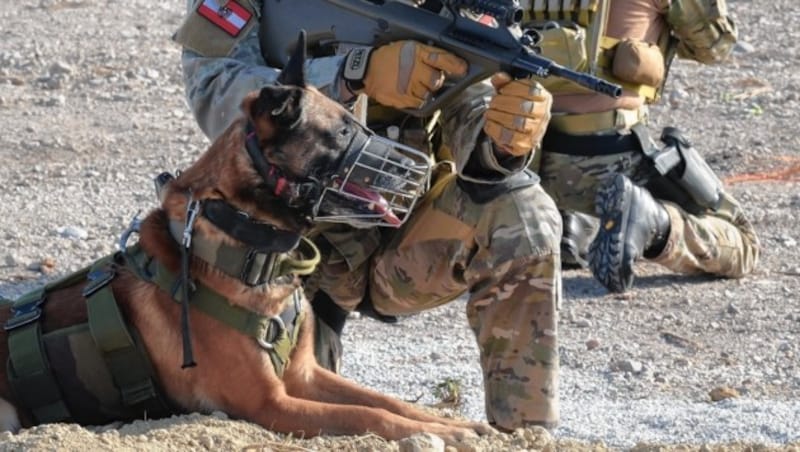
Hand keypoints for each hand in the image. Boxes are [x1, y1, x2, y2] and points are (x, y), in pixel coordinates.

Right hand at [343, 41, 466, 108]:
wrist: (367, 71)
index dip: (455, 65)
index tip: (462, 69)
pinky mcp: (404, 98)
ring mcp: (409, 85)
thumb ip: (426, 54)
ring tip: (414, 84)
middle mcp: (414, 69)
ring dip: (425, 90)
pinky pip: (420, 102)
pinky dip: (418, 99)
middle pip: (436, 80)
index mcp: (416, 53)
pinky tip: (410, 92)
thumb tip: (446, 63)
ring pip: (429, 92)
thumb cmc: (387, 58)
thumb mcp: (408, 48)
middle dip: (435, 80)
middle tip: (427, 78)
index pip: (442, 58)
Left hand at [483, 73, 551, 156]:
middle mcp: (543, 115)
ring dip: (498, 115)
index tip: (501, 89)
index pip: (531, 90)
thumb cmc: (516, 106)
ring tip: (489, 112)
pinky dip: (495, 129)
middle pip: (523, 106)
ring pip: (517, 122)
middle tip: (492, 102)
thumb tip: (498, 77)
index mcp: (543, 98)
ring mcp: (536, 131)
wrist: (519, 131)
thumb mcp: (510, 91)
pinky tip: (489, 124)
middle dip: (502, 102)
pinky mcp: (525, 145)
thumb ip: (504, 82)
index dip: (513, 88)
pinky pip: (509, 138)